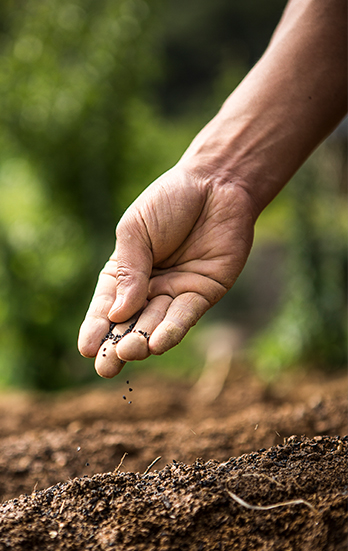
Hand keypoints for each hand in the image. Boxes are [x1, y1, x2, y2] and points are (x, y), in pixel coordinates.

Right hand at [78, 164, 254, 376]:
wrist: (216, 183)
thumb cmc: (169, 201)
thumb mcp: (136, 231)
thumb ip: (129, 271)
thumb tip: (118, 314)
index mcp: (125, 272)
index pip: (106, 306)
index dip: (96, 328)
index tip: (86, 349)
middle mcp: (149, 288)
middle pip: (130, 324)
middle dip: (116, 346)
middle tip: (105, 366)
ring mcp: (176, 293)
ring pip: (156, 324)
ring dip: (142, 340)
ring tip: (129, 352)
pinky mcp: (203, 293)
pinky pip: (185, 317)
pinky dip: (172, 331)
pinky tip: (157, 343)